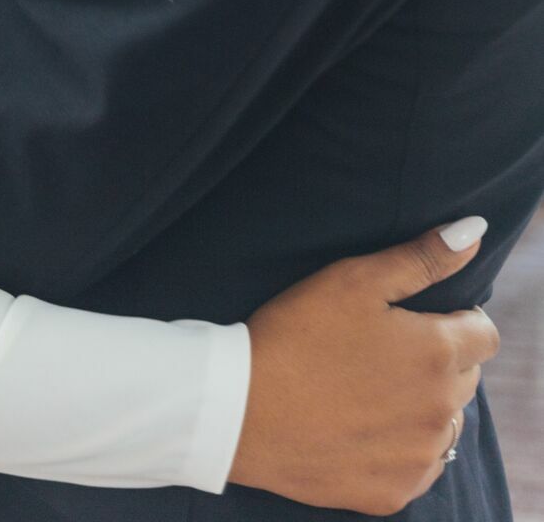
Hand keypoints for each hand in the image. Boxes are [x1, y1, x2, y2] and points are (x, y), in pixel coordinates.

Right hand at [229, 219, 498, 514]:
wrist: (240, 409)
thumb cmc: (297, 333)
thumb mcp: (355, 279)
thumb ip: (421, 258)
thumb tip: (473, 232)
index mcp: (438, 354)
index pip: (484, 335)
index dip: (457, 321)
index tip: (417, 320)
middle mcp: (441, 412)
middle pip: (465, 379)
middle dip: (436, 361)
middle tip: (380, 350)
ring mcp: (419, 459)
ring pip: (444, 425)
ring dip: (421, 406)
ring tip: (367, 388)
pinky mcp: (393, 492)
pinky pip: (418, 467)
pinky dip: (400, 448)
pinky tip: (359, 427)